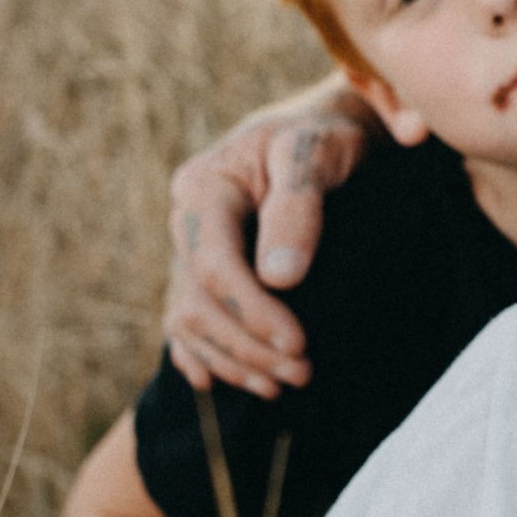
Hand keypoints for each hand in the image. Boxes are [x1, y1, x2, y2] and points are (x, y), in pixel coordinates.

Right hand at [163, 81, 373, 393]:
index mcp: (204, 187)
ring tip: (282, 385)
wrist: (329, 131)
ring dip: (232, 360)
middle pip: (198, 301)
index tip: (298, 345)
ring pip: (190, 319)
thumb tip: (279, 278)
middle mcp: (187, 219)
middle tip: (302, 374)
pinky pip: (189, 320)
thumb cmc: (327, 136)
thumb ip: (298, 207)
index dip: (250, 312)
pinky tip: (224, 384)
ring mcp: (192, 245)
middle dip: (246, 346)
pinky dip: (206, 355)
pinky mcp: (206, 266)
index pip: (213, 265)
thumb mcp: (317, 153)